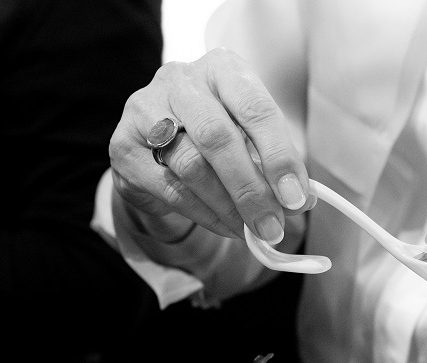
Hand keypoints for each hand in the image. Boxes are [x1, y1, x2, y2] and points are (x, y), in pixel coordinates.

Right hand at [109, 48, 313, 242]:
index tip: (296, 198)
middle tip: (272, 225)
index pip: (256, 109)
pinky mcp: (124, 145)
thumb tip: (302, 202)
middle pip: (217, 138)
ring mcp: (145, 109)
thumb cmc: (221, 131)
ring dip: (228, 207)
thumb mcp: (253, 135)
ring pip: (191, 166)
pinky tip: (226, 226)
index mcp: (222, 69)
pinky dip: (204, 214)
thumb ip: (276, 162)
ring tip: (251, 230)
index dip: (279, 157)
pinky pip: (169, 187)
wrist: (160, 137)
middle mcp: (180, 81)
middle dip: (251, 190)